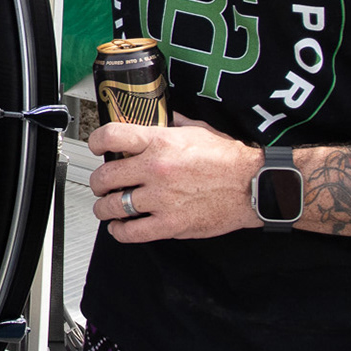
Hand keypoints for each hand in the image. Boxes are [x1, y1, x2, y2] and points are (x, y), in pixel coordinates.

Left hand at [85, 113, 266, 242]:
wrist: (254, 186)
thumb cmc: (230, 159)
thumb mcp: (198, 129)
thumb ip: (172, 124)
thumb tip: (157, 118)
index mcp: (160, 143)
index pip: (111, 137)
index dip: (96, 142)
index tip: (96, 147)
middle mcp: (155, 170)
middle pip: (104, 177)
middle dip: (98, 182)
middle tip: (102, 184)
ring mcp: (161, 199)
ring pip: (112, 207)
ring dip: (104, 208)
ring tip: (107, 206)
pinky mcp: (170, 225)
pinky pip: (131, 232)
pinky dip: (119, 231)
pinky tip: (119, 227)